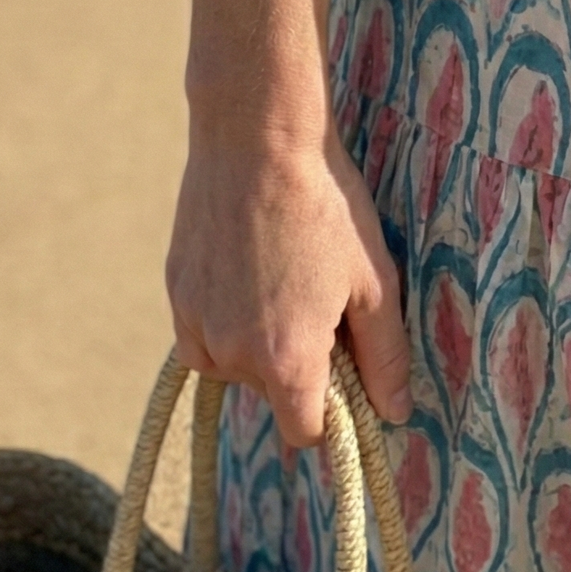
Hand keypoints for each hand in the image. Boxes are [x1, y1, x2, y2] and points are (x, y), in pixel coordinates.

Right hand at [166, 0, 412, 446]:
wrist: (255, 137)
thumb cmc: (325, 206)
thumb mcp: (374, 282)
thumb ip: (386, 358)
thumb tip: (396, 414)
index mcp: (285, 361)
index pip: (304, 434)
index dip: (329, 414)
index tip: (342, 374)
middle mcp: (230, 353)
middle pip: (269, 393)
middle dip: (294, 364)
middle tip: (316, 298)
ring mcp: (194, 321)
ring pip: (230, 364)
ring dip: (253, 343)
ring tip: (279, 275)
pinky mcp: (174, 290)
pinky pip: (201, 331)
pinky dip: (223, 316)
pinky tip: (247, 267)